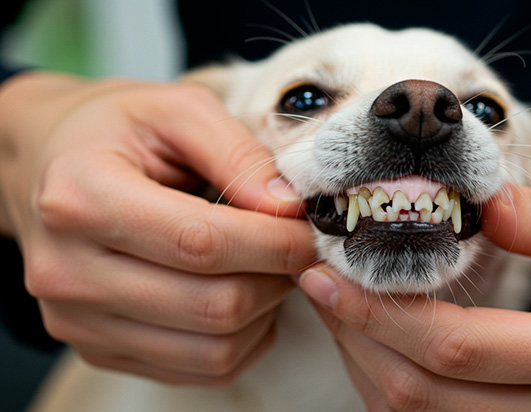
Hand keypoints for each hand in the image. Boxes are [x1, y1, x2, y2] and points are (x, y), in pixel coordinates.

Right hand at [0, 72, 316, 385]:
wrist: (50, 166)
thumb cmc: (116, 131)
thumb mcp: (176, 109)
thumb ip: (236, 152)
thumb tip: (288, 207)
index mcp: (80, 199)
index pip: (201, 243)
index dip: (274, 243)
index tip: (309, 229)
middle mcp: (67, 272)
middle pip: (212, 306)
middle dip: (276, 279)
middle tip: (296, 248)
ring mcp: (77, 321)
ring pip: (213, 350)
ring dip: (264, 314)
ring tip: (267, 268)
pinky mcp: (97, 350)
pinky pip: (199, 370)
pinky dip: (241, 341)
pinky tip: (242, 297)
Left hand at [299, 184, 530, 409]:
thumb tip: (475, 204)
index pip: (459, 348)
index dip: (382, 313)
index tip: (330, 272)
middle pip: (425, 397)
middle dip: (357, 338)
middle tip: (317, 283)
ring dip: (365, 364)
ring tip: (336, 306)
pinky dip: (392, 387)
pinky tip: (373, 342)